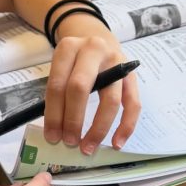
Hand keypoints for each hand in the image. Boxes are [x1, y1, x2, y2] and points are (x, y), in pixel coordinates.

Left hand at [43, 22, 140, 154]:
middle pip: (81, 88)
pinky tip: (117, 143)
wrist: (97, 37)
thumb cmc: (75, 59)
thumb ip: (57, 92)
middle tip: (69, 142)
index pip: (58, 84)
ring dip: (98, 128)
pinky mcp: (132, 75)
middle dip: (73, 120)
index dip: (53, 114)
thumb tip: (56, 131)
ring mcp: (116, 61)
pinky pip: (133, 104)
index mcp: (69, 47)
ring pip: (110, 100)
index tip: (52, 136)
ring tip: (88, 147)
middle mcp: (93, 50)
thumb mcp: (61, 65)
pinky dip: (126, 126)